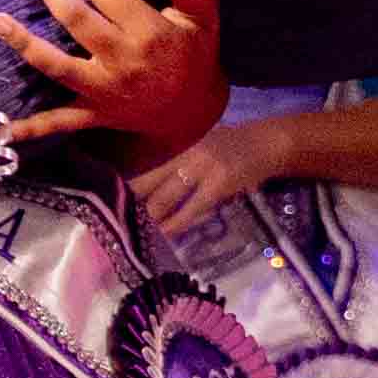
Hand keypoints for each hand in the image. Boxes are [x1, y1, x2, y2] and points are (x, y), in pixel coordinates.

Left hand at [0, 0, 225, 166]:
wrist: (196, 109)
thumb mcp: (203, 9)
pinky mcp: (95, 115)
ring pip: (56, 65)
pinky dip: (30, 127)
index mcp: (149, 32)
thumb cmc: (196, 51)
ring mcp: (105, 92)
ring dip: (23, 42)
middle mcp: (123, 62)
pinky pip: (59, 122)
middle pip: (76, 21)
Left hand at [126, 105, 318, 248]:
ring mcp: (201, 167)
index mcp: (176, 144)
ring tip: (135, 234)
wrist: (268, 143)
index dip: (125, 186)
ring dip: (149, 218)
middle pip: (147, 181)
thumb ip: (177, 161)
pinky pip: (192, 208)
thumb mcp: (200, 144)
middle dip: (130, 205)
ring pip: (165, 197)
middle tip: (113, 224)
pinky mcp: (219, 183)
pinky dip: (177, 223)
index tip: (108, 203)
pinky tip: (166, 234)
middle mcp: (184, 152)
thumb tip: (148, 188)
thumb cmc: (232, 146)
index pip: (143, 166)